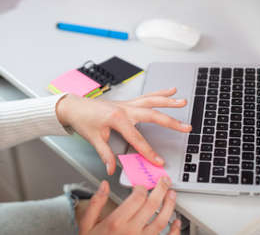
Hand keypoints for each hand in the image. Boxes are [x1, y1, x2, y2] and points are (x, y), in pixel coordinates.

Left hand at [56, 88, 191, 174]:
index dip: (148, 151)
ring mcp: (127, 104)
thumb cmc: (83, 120)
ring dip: (168, 101)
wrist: (74, 106)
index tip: (159, 160)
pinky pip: (146, 97)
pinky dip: (159, 93)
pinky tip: (170, 91)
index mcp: (117, 118)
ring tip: (183, 102)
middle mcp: (125, 108)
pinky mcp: (127, 103)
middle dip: (170, 122)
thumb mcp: (93, 139)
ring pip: (152, 101)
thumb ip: (105, 154)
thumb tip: (112, 167)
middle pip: (152, 115)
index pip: (137, 138)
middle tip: (186, 128)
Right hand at [79, 178, 180, 234]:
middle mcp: (131, 231)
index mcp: (116, 222)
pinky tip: (177, 222)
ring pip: (162, 221)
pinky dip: (175, 230)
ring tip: (172, 195)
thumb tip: (104, 185)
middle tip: (164, 181)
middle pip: (152, 205)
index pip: (136, 198)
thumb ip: (96, 203)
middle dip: (161, 190)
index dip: (142, 188)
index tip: (141, 186)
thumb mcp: (87, 224)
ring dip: (169, 206)